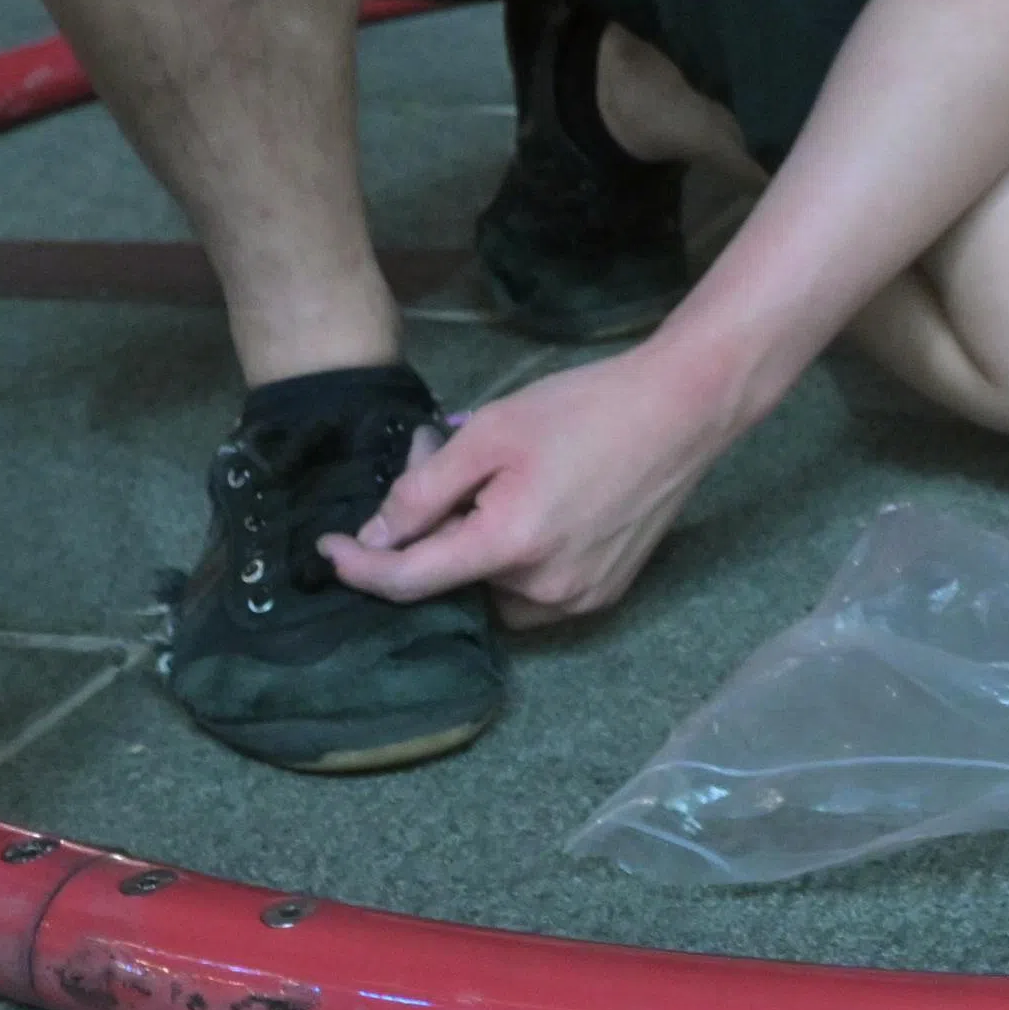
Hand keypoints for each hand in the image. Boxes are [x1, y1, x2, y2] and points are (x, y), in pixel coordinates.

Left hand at [326, 339, 754, 627]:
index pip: (408, 581)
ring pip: (492, 591)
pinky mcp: (604, 594)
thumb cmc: (582, 409)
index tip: (327, 549)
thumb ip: (424, 490)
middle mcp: (543, 592)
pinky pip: (533, 593)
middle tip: (440, 463)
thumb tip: (376, 537)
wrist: (681, 411)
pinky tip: (532, 506)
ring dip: (475, 551)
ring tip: (494, 484)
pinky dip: (514, 561)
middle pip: (454, 582)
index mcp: (508, 548)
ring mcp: (579, 600)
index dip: (358, 568)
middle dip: (433, 533)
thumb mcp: (489, 433)